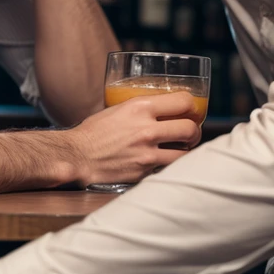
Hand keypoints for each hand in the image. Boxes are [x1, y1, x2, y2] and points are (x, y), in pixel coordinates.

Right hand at [69, 92, 201, 186]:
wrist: (78, 156)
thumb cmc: (95, 131)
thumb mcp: (118, 108)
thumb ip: (141, 108)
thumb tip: (162, 108)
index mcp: (140, 107)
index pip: (184, 101)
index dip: (192, 105)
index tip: (191, 110)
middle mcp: (146, 128)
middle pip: (190, 128)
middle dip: (194, 130)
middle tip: (190, 132)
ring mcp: (147, 152)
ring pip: (185, 152)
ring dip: (187, 150)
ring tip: (183, 148)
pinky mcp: (145, 171)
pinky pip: (169, 167)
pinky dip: (172, 164)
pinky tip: (168, 160)